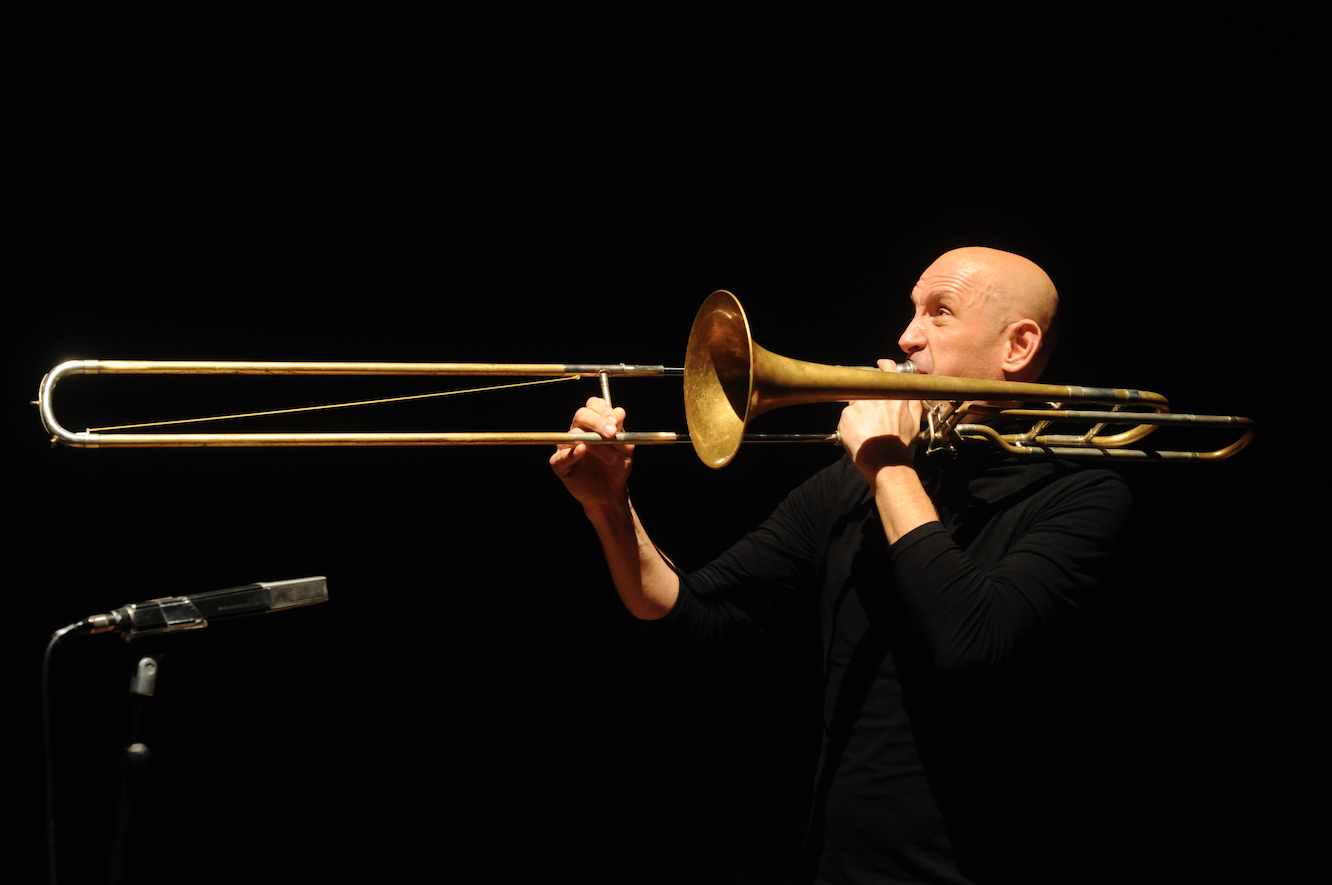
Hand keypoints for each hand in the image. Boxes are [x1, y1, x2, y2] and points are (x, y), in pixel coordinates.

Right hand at [549, 397, 633, 510]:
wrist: (611, 492)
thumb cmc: (616, 468)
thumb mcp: (625, 449)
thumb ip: (621, 431)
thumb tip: (619, 411)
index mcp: (594, 424)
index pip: (593, 406)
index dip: (603, 409)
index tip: (615, 420)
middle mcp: (579, 431)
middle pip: (581, 415)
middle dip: (597, 421)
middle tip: (611, 433)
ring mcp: (567, 446)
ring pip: (575, 435)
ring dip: (595, 444)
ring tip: (611, 457)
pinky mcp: (560, 464)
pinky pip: (561, 456)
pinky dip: (571, 453)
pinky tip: (582, 450)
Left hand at [838, 360, 923, 484]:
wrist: (885, 458)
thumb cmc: (899, 443)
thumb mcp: (914, 421)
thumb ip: (913, 402)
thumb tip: (912, 394)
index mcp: (895, 394)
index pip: (888, 369)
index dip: (884, 366)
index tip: (880, 366)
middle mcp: (877, 395)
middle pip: (869, 388)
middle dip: (869, 397)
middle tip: (871, 411)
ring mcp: (860, 403)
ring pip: (856, 402)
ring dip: (859, 412)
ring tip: (866, 429)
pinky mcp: (847, 414)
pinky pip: (847, 416)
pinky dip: (850, 424)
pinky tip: (859, 434)